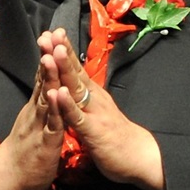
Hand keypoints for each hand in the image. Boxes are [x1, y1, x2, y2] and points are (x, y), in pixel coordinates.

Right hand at [0, 30, 71, 189]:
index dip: (48, 59)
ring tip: (53, 55)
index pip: (42, 80)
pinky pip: (51, 123)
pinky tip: (57, 93)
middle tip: (52, 34)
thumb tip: (44, 103)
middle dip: (48, 57)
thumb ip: (40, 116)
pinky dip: (54, 107)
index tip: (53, 38)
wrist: (5, 182)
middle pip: (43, 81)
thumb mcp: (32, 131)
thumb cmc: (22, 160)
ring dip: (50, 76)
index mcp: (34, 111)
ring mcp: (38, 126)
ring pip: (46, 97)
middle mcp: (34, 113)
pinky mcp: (44, 142)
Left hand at [46, 39, 164, 189]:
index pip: (76, 68)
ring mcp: (94, 112)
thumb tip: (72, 87)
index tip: (52, 33)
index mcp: (92, 94)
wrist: (140, 157)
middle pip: (75, 72)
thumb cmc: (116, 136)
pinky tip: (59, 92)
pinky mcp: (93, 131)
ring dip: (65, 70)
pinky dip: (68, 104)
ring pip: (76, 88)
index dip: (64, 51)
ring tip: (54, 52)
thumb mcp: (96, 113)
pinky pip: (78, 116)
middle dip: (61, 52)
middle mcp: (94, 98)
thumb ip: (84, 101)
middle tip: (49, 33)